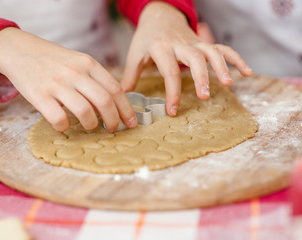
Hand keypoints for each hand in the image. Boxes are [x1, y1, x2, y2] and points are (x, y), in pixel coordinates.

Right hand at [0, 27, 136, 131]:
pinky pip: (59, 118)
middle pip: (104, 101)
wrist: (19, 50)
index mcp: (88, 63)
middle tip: (113, 128)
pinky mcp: (39, 96)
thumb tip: (116, 102)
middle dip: (113, 120)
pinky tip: (66, 124)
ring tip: (91, 125)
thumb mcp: (78, 61)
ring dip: (92, 124)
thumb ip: (95, 78)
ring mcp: (57, 84)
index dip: (126, 109)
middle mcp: (75, 73)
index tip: (131, 122)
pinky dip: (66, 126)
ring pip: (85, 111)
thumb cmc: (53, 60)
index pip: (115, 89)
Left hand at [121, 2, 252, 116]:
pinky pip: (223, 48)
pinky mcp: (204, 43)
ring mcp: (195, 43)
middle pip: (194, 59)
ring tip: (228, 84)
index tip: (173, 111)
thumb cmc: (146, 38)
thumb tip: (123, 96)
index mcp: (161, 48)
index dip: (172, 92)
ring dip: (221, 67)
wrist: (159, 17)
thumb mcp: (135, 54)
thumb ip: (131, 75)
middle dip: (201, 77)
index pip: (169, 71)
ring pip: (211, 52)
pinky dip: (236, 59)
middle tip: (204, 96)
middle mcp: (180, 44)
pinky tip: (247, 72)